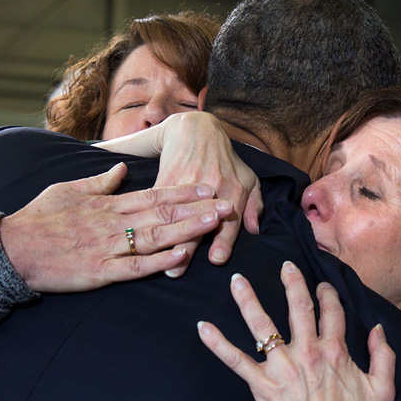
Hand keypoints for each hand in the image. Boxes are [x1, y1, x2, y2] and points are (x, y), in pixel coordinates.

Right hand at [0, 162, 231, 291]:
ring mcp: (108, 247)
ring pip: (156, 236)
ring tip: (215, 223)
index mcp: (107, 204)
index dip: (184, 190)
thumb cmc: (37, 219)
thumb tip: (122, 169)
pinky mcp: (99, 272)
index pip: (154, 194)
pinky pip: (136, 266)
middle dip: (198, 208)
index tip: (208, 186)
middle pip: (163, 213)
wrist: (13, 249)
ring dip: (188, 229)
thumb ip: (99, 181)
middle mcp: (112, 222)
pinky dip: (160, 261)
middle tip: (227, 202)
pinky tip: (182, 256)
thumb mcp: (67, 190)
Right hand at [152, 112, 260, 274]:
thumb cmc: (227, 160)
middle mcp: (212, 187)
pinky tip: (145, 237)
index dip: (223, 242)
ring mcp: (188, 182)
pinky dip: (153, 220)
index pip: (228, 222)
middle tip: (177, 270)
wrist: (198, 129)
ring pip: (177, 216)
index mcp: (233, 191)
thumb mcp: (248, 179)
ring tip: (159, 261)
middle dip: (188, 247)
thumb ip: (254, 206)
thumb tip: (255, 231)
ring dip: (167, 240)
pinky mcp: (167, 178)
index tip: (216, 260)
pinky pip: (161, 202)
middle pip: (198, 223)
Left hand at [196, 261, 395, 400]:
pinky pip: (235, 360)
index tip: (323, 286)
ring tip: (235, 281)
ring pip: (262, 325)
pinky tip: (202, 327)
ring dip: (247, 300)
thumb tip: (378, 330)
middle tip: (284, 266)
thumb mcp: (384, 390)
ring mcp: (283, 368)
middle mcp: (308, 353)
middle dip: (291, 282)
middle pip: (298, 307)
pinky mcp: (262, 386)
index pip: (332, 312)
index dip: (328, 295)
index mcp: (337, 351)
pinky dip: (217, 343)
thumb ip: (384, 356)